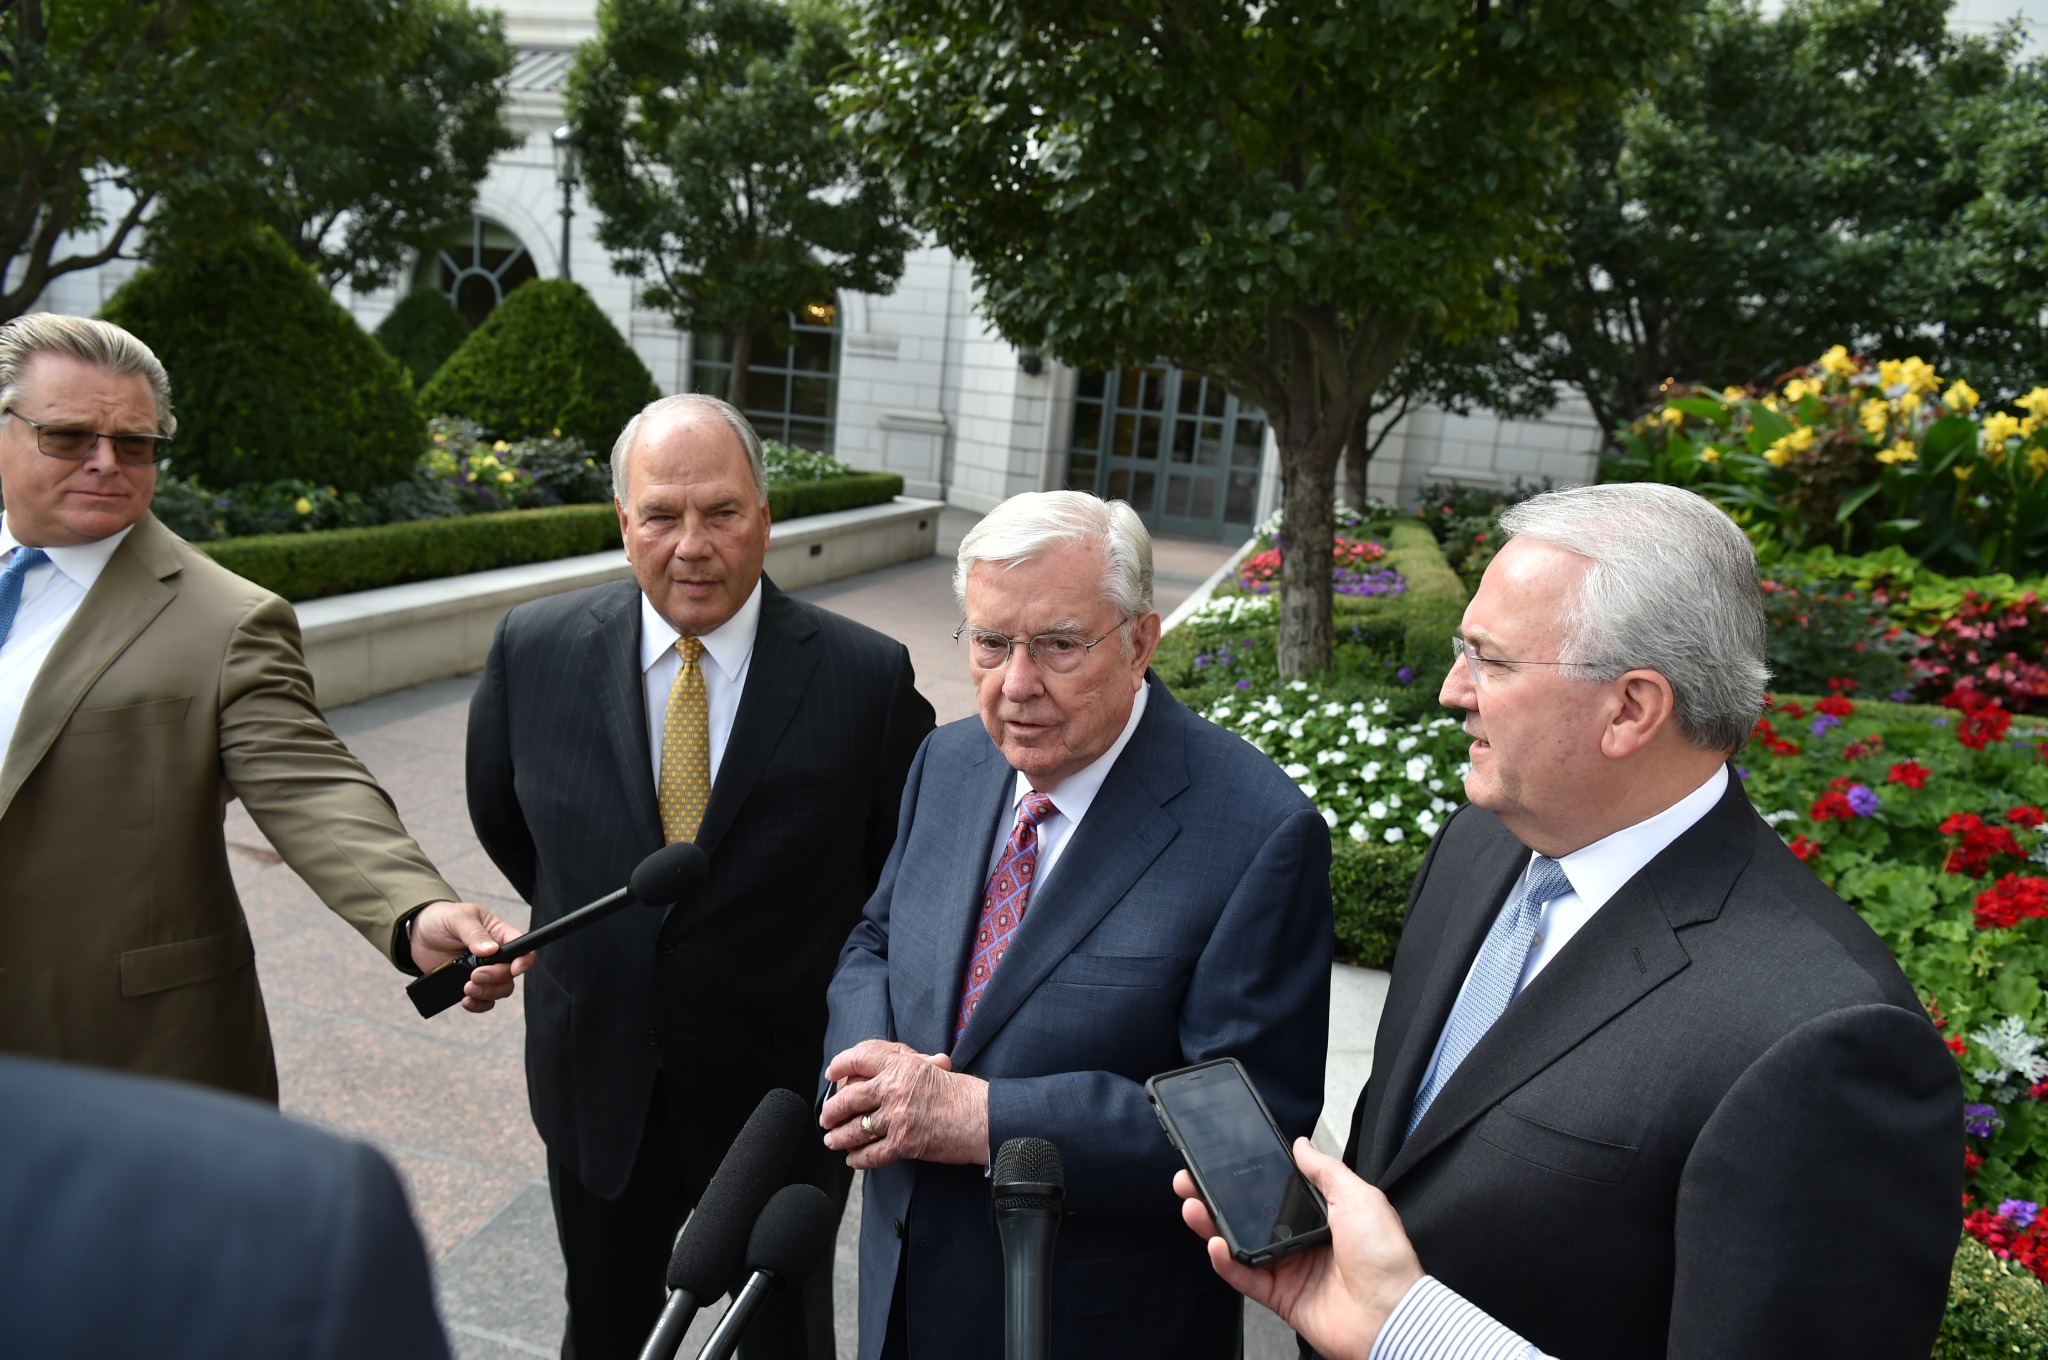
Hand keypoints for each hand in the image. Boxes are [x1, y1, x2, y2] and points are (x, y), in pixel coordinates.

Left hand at [408, 901, 529, 1011]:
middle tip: (475, 976)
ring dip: (487, 993)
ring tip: (467, 988)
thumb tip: (490, 950)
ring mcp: (483, 971)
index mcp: (499, 934)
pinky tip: (465, 1000)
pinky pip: (484, 1001)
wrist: (418, 934)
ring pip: (500, 990)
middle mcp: (496, 955)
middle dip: (495, 979)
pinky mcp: (469, 984)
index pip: (522, 948)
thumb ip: (474, 933)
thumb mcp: (458, 918)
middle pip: (510, 974)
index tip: (514, 969)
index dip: (524, 960)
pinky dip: (478, 1004)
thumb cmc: (442, 918)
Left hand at [820, 1039, 988, 1169]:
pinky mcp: (903, 1144)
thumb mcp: (933, 1067)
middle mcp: (894, 1089)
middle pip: (849, 1098)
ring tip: (832, 1141)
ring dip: (839, 1137)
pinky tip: (854, 1159)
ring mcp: (897, 1118)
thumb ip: (907, 1065)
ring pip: (855, 1129)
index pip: (859, 1059)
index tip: (832, 1074)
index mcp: (901, 1065)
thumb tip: (883, 1066)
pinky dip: (859, 1159)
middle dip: (831, 1111)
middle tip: (826, 1117)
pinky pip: (871, 1154)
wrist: (984, 1118)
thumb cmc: (963, 1093)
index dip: (840, 1065)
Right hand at [1175, 1138, 1422, 1359]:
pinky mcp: (1280, 1297)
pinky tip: (1215, 1245)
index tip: (1222, 1162)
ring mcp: (1289, 1269)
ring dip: (1213, 1225)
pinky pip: (1245, 1278)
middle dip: (1218, 1198)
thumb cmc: (1386, 1258)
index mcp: (1323, 1215)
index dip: (1247, 1177)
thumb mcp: (1360, 1197)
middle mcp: (1302, 1240)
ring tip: (1193, 1206)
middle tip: (1192, 1181)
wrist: (1392, 1314)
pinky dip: (1226, 1263)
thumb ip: (1325, 1170)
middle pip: (1250, 1215)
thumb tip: (1302, 1145)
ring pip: (1240, 1243)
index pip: (1274, 1190)